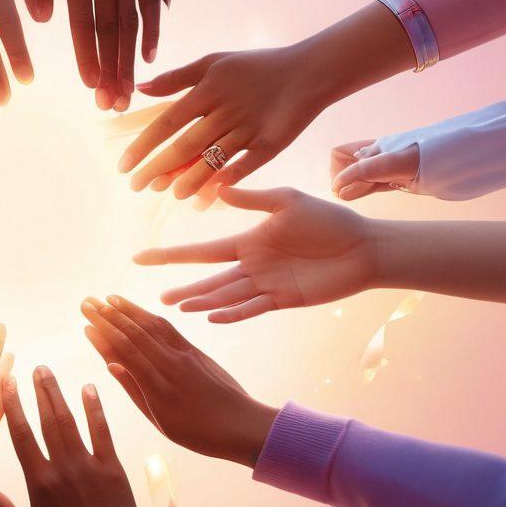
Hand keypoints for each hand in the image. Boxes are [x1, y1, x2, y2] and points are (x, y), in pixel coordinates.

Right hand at [0, 368, 142, 506]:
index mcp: (40, 482)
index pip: (21, 435)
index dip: (13, 406)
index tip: (8, 384)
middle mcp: (63, 469)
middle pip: (47, 420)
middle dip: (38, 391)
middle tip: (33, 368)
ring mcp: (89, 466)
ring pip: (71, 421)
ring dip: (59, 394)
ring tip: (49, 373)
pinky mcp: (113, 469)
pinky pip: (102, 432)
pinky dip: (95, 409)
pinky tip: (89, 389)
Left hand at [31, 0, 168, 111]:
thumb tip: (41, 20)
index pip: (85, 23)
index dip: (88, 58)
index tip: (90, 88)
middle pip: (114, 30)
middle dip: (115, 71)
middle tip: (115, 106)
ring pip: (136, 19)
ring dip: (133, 59)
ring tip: (132, 91)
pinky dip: (155, 26)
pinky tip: (151, 55)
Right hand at [80, 296, 277, 467]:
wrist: (243, 425)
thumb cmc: (199, 433)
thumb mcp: (161, 421)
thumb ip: (134, 390)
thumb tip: (111, 364)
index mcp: (158, 387)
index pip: (124, 352)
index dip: (103, 335)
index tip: (85, 324)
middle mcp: (170, 365)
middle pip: (134, 333)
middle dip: (107, 315)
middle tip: (86, 303)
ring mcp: (184, 355)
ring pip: (150, 325)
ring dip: (127, 309)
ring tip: (106, 299)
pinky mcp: (195, 350)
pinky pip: (168, 328)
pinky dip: (149, 315)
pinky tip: (137, 310)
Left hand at [119, 0, 417, 201]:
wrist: (307, 72)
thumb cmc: (254, 67)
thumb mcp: (213, 63)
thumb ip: (176, 78)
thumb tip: (140, 89)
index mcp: (207, 91)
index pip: (167, 123)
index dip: (143, 146)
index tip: (123, 167)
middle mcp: (225, 111)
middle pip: (184, 145)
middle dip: (158, 168)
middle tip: (136, 187)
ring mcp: (248, 129)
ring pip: (212, 160)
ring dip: (189, 179)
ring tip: (171, 194)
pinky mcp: (271, 144)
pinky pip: (244, 167)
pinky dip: (226, 182)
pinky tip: (208, 196)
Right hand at [134, 186, 378, 321]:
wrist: (364, 247)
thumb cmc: (329, 221)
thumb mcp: (288, 202)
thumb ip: (254, 199)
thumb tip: (219, 189)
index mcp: (248, 242)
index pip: (202, 252)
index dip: (172, 255)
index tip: (141, 257)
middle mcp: (251, 266)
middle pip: (209, 280)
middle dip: (184, 288)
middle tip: (156, 298)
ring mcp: (266, 285)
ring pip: (225, 296)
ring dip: (203, 301)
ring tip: (177, 306)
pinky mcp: (284, 300)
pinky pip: (252, 307)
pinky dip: (232, 313)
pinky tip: (212, 316)